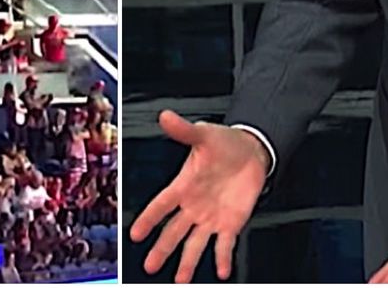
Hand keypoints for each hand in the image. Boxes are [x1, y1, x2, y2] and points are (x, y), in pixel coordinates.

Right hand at [129, 111, 267, 281]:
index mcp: (184, 186)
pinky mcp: (230, 224)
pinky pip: (225, 245)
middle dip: (161, 249)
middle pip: (174, 232)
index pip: (161, 205)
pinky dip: (223, 258)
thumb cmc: (224, 143)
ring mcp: (211, 218)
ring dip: (187, 263)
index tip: (135, 233)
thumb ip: (184, 130)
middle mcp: (193, 206)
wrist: (252, 151)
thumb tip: (166, 116)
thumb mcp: (204, 135)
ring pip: (195, 245)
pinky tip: (222, 271)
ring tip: (180, 279)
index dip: (148, 219)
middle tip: (149, 265)